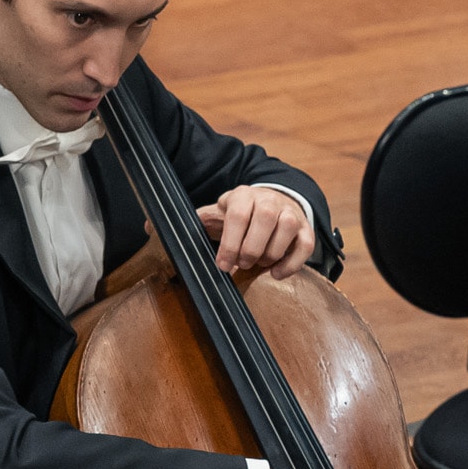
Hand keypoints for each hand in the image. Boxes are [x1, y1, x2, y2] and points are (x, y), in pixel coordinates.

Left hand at [197, 187, 316, 278]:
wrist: (273, 202)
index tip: (223, 265)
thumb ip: (198, 222)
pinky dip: (291, 264)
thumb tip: (161, 230)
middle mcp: (269, 200)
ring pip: (286, 230)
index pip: (237, 216)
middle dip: (250, 250)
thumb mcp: (219, 213)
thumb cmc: (241, 215)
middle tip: (242, 264)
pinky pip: (305, 246)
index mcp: (243, 195)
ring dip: (270, 255)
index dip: (230, 244)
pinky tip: (276, 273)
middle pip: (264, 220)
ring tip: (258, 264)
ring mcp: (290, 212)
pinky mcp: (306, 228)